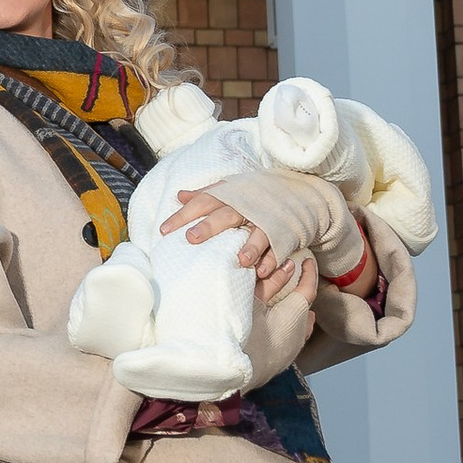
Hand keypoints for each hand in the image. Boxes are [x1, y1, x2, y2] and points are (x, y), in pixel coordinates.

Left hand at [160, 187, 317, 314]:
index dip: (183, 214)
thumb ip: (206, 194)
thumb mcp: (232, 189)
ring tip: (241, 260)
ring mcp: (268, 219)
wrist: (298, 191)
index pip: (203, 202)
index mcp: (231, 194)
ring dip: (250, 246)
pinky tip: (263, 272)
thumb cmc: (256, 195)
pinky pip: (279, 247)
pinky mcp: (284, 233)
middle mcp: (247, 205)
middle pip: (227, 214)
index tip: (164, 230)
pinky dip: (272, 260)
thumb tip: (179, 195)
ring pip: (258, 232)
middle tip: (192, 238)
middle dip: (210, 226)